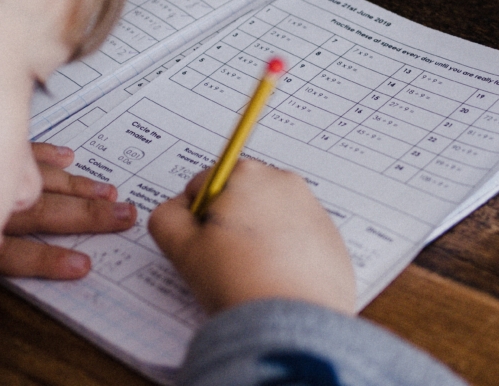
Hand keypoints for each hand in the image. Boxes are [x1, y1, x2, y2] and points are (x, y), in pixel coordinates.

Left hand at [0, 143, 136, 279]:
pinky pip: (16, 150)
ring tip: (107, 191)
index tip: (83, 265)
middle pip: (40, 212)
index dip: (48, 260)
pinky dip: (44, 153)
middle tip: (123, 216)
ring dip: (74, 186)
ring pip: (36, 179)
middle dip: (85, 214)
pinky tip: (65, 157)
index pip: (15, 253)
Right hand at [149, 160, 355, 314]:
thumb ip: (166, 217)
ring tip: (253, 275)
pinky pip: (298, 240)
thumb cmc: (235, 281)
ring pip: (269, 220)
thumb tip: (178, 209)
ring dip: (257, 240)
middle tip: (226, 263)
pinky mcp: (332, 240)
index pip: (203, 187)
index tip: (204, 247)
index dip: (195, 220)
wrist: (291, 324)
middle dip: (229, 225)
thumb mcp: (181, 248)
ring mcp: (314, 211)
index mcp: (247, 174)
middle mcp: (285, 182)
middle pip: (240, 199)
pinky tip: (276, 282)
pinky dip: (285, 256)